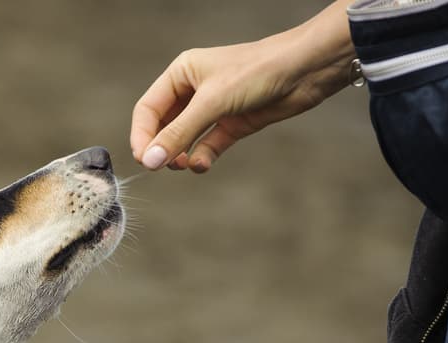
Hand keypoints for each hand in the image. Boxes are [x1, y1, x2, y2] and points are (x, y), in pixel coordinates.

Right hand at [130, 2, 356, 172]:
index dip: (141, 136)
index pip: (148, 110)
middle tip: (161, 168)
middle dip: (161, 148)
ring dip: (180, 156)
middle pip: (163, 127)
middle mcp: (193, 91)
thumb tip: (150, 161)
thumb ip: (180, 133)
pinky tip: (202, 165)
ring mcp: (213, 109)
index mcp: (181, 74)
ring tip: (183, 165)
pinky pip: (207, 146)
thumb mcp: (212, 102)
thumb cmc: (258, 71)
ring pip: (184, 139)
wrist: (306, 70)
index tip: (144, 160)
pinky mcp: (232, 124)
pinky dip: (202, 157)